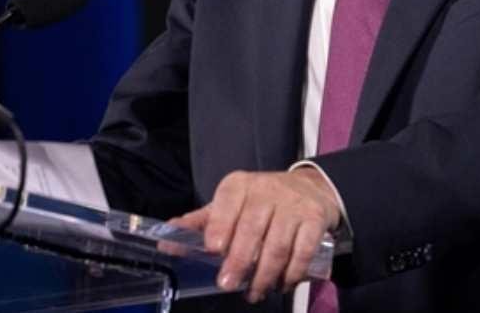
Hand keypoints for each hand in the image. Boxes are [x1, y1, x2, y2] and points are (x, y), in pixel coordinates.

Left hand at [172, 168, 341, 302]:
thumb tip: (164, 241)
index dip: (220, 225)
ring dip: (265, 275)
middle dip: (239, 260)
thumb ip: (200, 223)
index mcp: (240, 186)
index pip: (228, 203)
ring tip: (255, 293)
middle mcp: (267, 190)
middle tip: (228, 284)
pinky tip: (283, 285)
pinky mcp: (315, 218)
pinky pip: (303, 250)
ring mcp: (293, 204)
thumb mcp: (230, 206)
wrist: (311, 187)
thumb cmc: (261, 202)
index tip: (213, 249)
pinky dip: (292, 273)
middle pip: (251, 229)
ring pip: (277, 245)